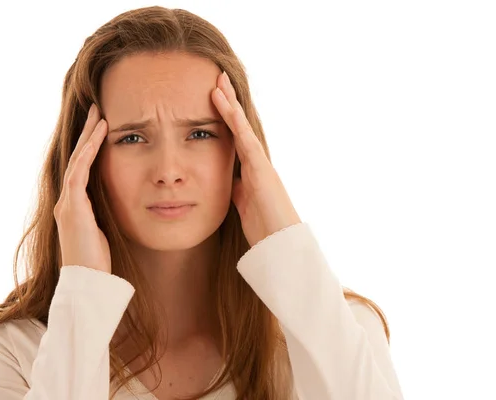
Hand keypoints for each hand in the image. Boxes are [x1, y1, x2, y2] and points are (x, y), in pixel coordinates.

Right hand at [53, 104, 111, 273]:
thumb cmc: (99, 263)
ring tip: (99, 115)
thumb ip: (111, 217)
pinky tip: (98, 137)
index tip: (103, 128)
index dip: (91, 147)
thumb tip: (130, 206)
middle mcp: (68, 201)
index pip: (84, 168)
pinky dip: (88, 153)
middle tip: (98, 110)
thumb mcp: (108, 233)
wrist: (87, 283)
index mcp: (76, 206)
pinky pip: (80, 173)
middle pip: (77, 158)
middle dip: (87, 133)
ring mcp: (68, 204)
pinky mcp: (72, 208)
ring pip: (77, 161)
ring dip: (88, 137)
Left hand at [211, 71, 301, 247]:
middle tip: (218, 81)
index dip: (226, 119)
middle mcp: (257, 162)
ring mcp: (260, 162)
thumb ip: (237, 191)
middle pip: (239, 126)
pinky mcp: (260, 167)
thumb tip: (228, 182)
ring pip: (242, 127)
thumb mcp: (243, 206)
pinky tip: (225, 103)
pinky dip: (235, 120)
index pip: (234, 139)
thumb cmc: (264, 228)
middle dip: (229, 104)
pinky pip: (245, 138)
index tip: (214, 101)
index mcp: (251, 171)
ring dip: (230, 104)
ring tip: (218, 82)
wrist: (281, 242)